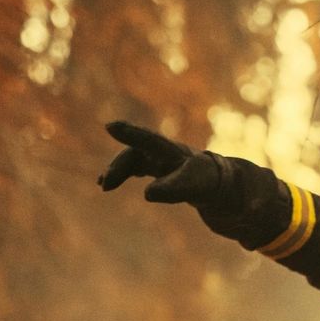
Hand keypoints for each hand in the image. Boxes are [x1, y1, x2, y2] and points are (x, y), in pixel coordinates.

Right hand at [98, 120, 226, 204]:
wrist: (216, 181)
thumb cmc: (204, 181)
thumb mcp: (191, 186)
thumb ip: (172, 189)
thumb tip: (147, 193)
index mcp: (172, 151)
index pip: (148, 140)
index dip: (130, 134)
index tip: (110, 126)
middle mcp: (162, 151)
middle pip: (134, 153)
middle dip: (119, 166)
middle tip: (105, 184)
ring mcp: (158, 157)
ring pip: (132, 160)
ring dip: (116, 171)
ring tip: (103, 185)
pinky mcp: (156, 166)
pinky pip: (133, 167)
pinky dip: (121, 174)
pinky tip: (106, 184)